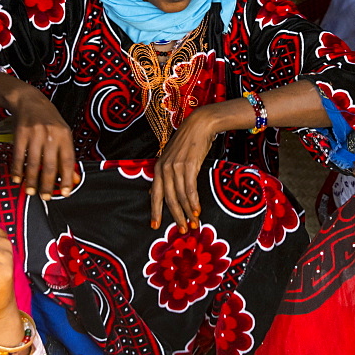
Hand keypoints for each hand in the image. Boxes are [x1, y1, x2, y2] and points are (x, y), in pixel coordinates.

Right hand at [0, 72, 75, 198]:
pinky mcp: (20, 134)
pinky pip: (18, 156)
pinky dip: (17, 170)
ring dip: (31, 180)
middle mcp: (50, 135)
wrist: (30, 100)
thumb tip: (72, 178)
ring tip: (30, 191)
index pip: (67, 161)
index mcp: (64, 135)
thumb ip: (66, 155)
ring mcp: (35, 134)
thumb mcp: (63, 133)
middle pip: (49, 165)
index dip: (67, 179)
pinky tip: (18, 178)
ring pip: (33, 163)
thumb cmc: (49, 119)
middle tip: (45, 197)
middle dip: (47, 185)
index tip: (65, 192)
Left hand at [150, 106, 217, 231]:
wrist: (199, 125)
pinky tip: (197, 211)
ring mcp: (176, 167)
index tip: (155, 226)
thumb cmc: (187, 142)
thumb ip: (165, 175)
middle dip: (175, 216)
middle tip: (181, 230)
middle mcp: (164, 168)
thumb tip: (156, 192)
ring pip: (180, 196)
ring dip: (186, 213)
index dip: (155, 211)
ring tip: (192, 224)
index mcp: (158, 168)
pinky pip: (190, 189)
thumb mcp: (171, 158)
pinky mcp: (189, 166)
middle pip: (168, 199)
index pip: (155, 194)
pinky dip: (193, 202)